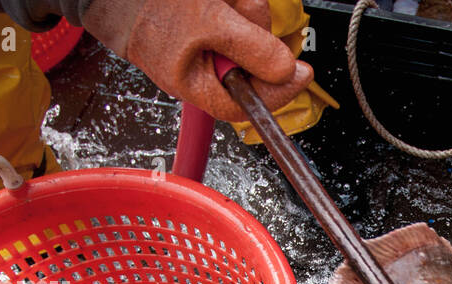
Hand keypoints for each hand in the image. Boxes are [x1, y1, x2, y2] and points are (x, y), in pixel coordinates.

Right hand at [81, 0, 313, 120]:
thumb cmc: (149, 2)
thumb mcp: (206, 23)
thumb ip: (248, 49)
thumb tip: (286, 72)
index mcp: (198, 86)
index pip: (248, 105)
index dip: (278, 91)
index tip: (302, 72)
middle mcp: (206, 69)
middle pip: (255, 62)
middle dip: (254, 31)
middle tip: (238, 12)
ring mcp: (211, 44)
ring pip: (252, 30)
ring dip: (245, 7)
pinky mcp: (216, 21)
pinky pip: (241, 12)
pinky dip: (237, 1)